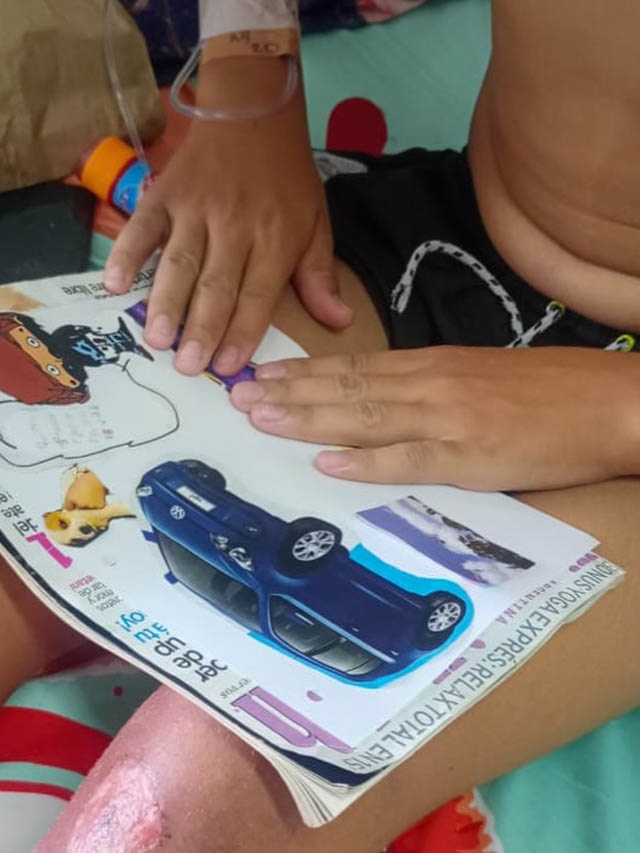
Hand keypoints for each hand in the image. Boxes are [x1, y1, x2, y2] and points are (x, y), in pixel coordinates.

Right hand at [104, 56, 351, 376]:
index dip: (243, 330)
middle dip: (202, 327)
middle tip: (187, 365)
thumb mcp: (316, 224)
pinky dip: (127, 253)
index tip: (229, 365)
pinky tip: (114, 284)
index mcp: (276, 238)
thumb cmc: (287, 179)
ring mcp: (197, 209)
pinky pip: (143, 226)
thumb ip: (320, 277)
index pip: (258, 293)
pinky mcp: (166, 193)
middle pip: (217, 284)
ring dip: (166, 301)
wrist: (254, 111)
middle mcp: (236, 226)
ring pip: (180, 261)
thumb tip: (340, 322)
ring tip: (155, 338)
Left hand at [230, 346, 639, 490]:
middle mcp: (430, 383)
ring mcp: (448, 418)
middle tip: (238, 396)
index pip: (354, 366)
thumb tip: (384, 397)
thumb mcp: (479, 375)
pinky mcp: (471, 454)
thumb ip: (430, 385)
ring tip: (260, 419)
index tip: (263, 375)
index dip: (304, 373)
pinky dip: (365, 462)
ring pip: (364, 416)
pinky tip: (328, 463)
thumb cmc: (547, 390)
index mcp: (432, 364)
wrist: (608, 401)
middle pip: (346, 387)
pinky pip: (409, 459)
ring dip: (308, 419)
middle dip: (288, 394)